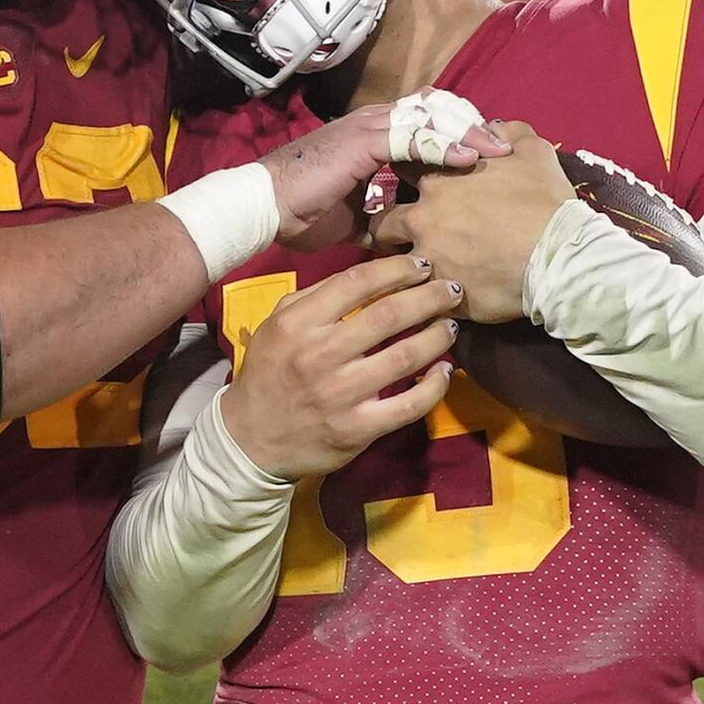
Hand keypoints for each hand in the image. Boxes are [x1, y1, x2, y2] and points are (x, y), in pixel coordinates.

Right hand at [220, 255, 460, 479]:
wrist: (251, 439)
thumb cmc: (269, 373)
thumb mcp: (278, 324)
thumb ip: (316, 296)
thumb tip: (369, 274)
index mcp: (299, 323)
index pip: (356, 282)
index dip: (396, 269)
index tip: (421, 265)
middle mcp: (319, 355)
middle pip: (388, 315)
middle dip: (429, 297)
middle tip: (452, 289)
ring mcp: (340, 394)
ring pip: (404, 358)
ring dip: (436, 337)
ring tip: (451, 325)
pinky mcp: (357, 429)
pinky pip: (408, 405)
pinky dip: (434, 386)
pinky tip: (444, 370)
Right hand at [261, 89, 509, 250]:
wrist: (265, 206)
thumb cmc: (301, 212)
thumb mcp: (355, 218)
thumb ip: (383, 218)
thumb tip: (406, 240)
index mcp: (374, 136)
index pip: (428, 118)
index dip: (460, 131)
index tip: (489, 155)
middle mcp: (375, 122)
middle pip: (438, 108)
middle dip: (473, 125)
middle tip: (506, 148)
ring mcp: (370, 127)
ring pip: (432, 115)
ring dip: (468, 132)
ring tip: (498, 151)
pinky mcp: (364, 141)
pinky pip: (415, 136)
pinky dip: (446, 146)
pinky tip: (469, 160)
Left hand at [370, 122, 576, 323]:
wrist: (560, 256)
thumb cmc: (545, 201)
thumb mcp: (532, 150)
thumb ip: (506, 133)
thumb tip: (491, 129)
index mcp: (438, 181)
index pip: (401, 170)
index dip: (406, 179)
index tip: (414, 187)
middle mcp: (422, 218)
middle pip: (384, 220)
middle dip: (391, 226)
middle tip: (406, 236)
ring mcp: (427, 257)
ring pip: (392, 262)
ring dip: (400, 263)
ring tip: (417, 270)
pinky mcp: (438, 293)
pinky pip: (417, 297)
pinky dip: (422, 296)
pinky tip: (433, 298)